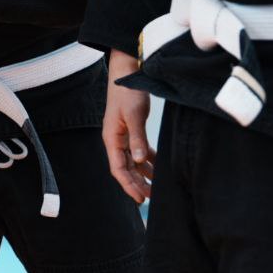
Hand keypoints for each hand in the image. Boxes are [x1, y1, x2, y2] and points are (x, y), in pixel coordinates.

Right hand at [102, 49, 154, 203]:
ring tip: (158, 188)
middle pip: (125, 168)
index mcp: (112, 138)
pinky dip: (148, 160)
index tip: (141, 199)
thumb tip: (139, 160)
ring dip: (144, 174)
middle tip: (151, 199)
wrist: (127, 72)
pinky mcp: (132, 130)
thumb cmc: (127, 92)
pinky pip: (139, 150)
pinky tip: (160, 167)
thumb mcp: (134, 115)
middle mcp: (116, 140)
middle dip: (137, 184)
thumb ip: (137, 138)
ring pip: (133, 161)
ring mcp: (124, 136)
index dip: (129, 185)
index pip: (118, 169)